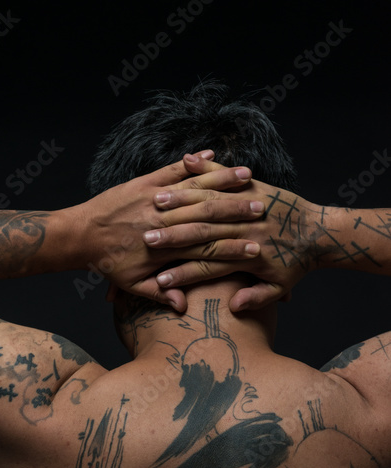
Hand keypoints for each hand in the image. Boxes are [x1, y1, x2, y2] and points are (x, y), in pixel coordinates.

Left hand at [73, 152, 267, 307]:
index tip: (258, 247)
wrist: (77, 235)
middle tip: (264, 207)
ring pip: (194, 187)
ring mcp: (154, 198)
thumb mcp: (132, 284)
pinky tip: (214, 154)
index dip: (233, 247)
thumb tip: (182, 306)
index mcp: (165, 248)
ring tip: (249, 176)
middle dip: (237, 209)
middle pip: (207, 214)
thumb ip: (159, 294)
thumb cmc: (106, 262)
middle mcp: (163, 221)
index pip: (205, 247)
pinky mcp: (145, 182)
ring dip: (223, 180)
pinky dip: (194, 163)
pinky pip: (174, 169)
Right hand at [142, 153, 321, 310]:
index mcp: (246, 257)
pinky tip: (187, 160)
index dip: (182, 275)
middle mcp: (244, 230)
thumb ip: (256, 298)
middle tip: (145, 238)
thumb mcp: (279, 287)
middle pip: (201, 233)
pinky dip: (208, 167)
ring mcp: (248, 205)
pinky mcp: (253, 187)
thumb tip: (234, 308)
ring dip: (181, 201)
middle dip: (171, 236)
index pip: (207, 267)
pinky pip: (226, 176)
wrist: (321, 234)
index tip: (159, 281)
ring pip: (209, 201)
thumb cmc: (296, 264)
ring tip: (156, 201)